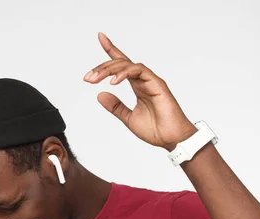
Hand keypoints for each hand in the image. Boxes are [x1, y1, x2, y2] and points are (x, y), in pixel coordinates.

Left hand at [84, 32, 196, 150]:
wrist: (171, 139)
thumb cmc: (156, 130)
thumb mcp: (128, 118)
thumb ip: (115, 107)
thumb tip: (99, 95)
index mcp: (138, 86)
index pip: (122, 64)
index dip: (112, 50)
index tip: (101, 38)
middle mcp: (144, 80)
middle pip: (121, 63)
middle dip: (102, 68)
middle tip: (88, 78)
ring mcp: (151, 80)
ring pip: (128, 64)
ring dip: (109, 69)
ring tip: (95, 79)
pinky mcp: (157, 83)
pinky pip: (139, 71)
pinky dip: (124, 73)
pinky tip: (113, 81)